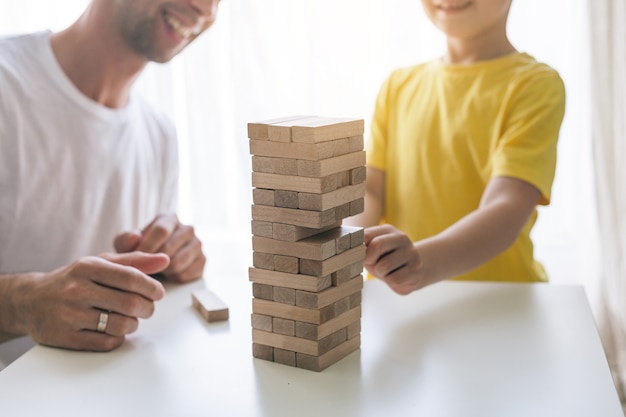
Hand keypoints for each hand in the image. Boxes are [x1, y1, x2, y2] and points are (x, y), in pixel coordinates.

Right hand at [17, 252, 166, 350]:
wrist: (29, 300)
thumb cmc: (74, 279)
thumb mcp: (100, 263)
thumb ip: (134, 261)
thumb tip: (165, 259)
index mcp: (88, 267)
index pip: (132, 278)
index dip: (152, 288)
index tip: (159, 293)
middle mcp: (77, 290)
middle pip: (130, 304)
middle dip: (147, 308)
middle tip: (147, 308)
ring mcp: (70, 315)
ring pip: (121, 325)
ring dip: (133, 324)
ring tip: (129, 318)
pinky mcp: (65, 337)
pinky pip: (107, 343)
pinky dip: (118, 338)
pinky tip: (114, 330)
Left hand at [114, 213, 205, 282]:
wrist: (153, 262)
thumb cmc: (139, 249)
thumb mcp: (125, 243)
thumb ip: (125, 239)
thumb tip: (135, 237)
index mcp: (169, 218)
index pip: (161, 231)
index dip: (147, 247)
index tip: (136, 259)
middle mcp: (187, 228)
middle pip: (169, 249)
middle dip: (153, 262)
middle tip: (144, 268)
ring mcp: (197, 244)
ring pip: (178, 263)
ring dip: (163, 271)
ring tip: (156, 270)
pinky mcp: (202, 260)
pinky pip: (185, 275)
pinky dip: (173, 278)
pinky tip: (168, 274)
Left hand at [364, 225, 427, 294]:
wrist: (410, 273)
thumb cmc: (385, 261)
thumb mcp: (372, 252)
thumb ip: (363, 248)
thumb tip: (353, 253)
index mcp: (388, 230)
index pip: (366, 234)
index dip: (358, 248)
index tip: (360, 256)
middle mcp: (401, 237)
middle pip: (376, 245)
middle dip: (369, 259)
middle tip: (371, 264)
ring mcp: (411, 252)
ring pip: (384, 265)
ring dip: (380, 272)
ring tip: (386, 271)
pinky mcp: (416, 269)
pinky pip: (393, 279)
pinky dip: (390, 281)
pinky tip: (395, 277)